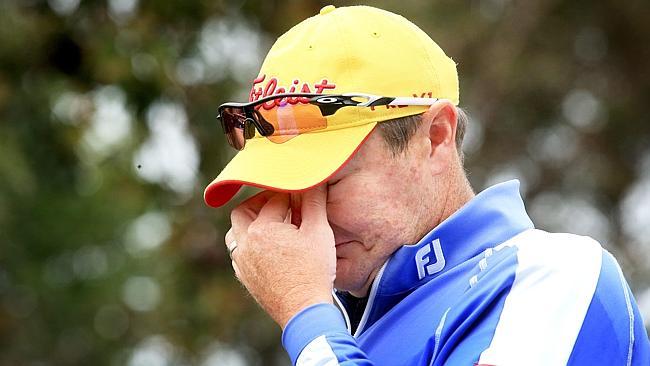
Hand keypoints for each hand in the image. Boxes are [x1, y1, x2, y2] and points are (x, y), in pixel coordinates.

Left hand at [225, 185, 335, 327]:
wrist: (305, 311)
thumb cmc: (314, 271)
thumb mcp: (319, 232)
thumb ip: (314, 203)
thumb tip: (315, 180)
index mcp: (262, 228)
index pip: (274, 199)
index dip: (289, 194)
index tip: (300, 193)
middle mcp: (245, 243)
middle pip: (243, 211)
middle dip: (260, 203)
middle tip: (280, 204)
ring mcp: (242, 263)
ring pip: (236, 233)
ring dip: (250, 224)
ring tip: (272, 224)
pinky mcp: (245, 278)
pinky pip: (239, 253)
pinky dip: (250, 244)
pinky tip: (269, 247)